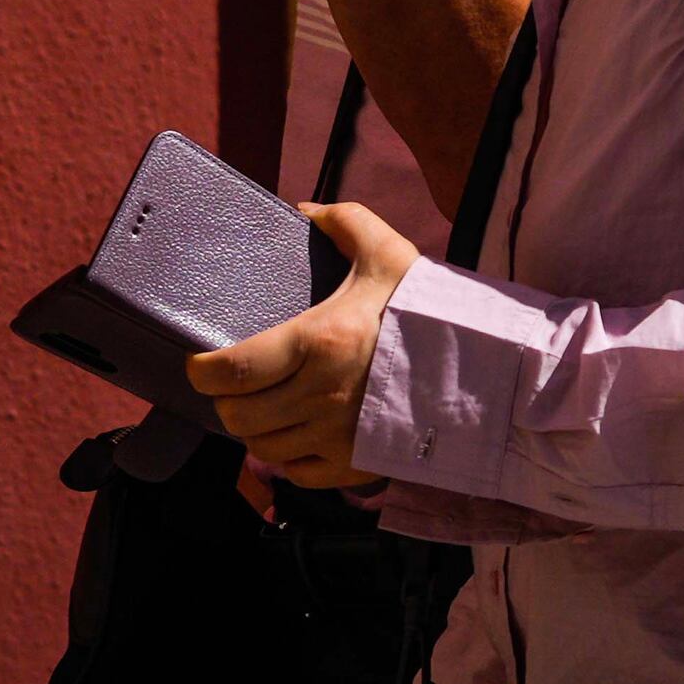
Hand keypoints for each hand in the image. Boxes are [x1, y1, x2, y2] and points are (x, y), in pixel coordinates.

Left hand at [190, 201, 418, 486]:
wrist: (484, 369)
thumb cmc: (428, 311)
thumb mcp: (388, 253)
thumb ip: (344, 221)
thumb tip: (303, 210)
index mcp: (320, 341)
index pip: (234, 370)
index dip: (202, 371)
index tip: (199, 362)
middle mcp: (321, 397)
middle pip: (238, 416)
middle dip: (227, 400)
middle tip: (235, 383)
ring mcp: (336, 438)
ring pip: (262, 447)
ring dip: (255, 428)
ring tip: (264, 406)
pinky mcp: (354, 466)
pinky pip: (297, 473)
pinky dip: (286, 457)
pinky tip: (294, 434)